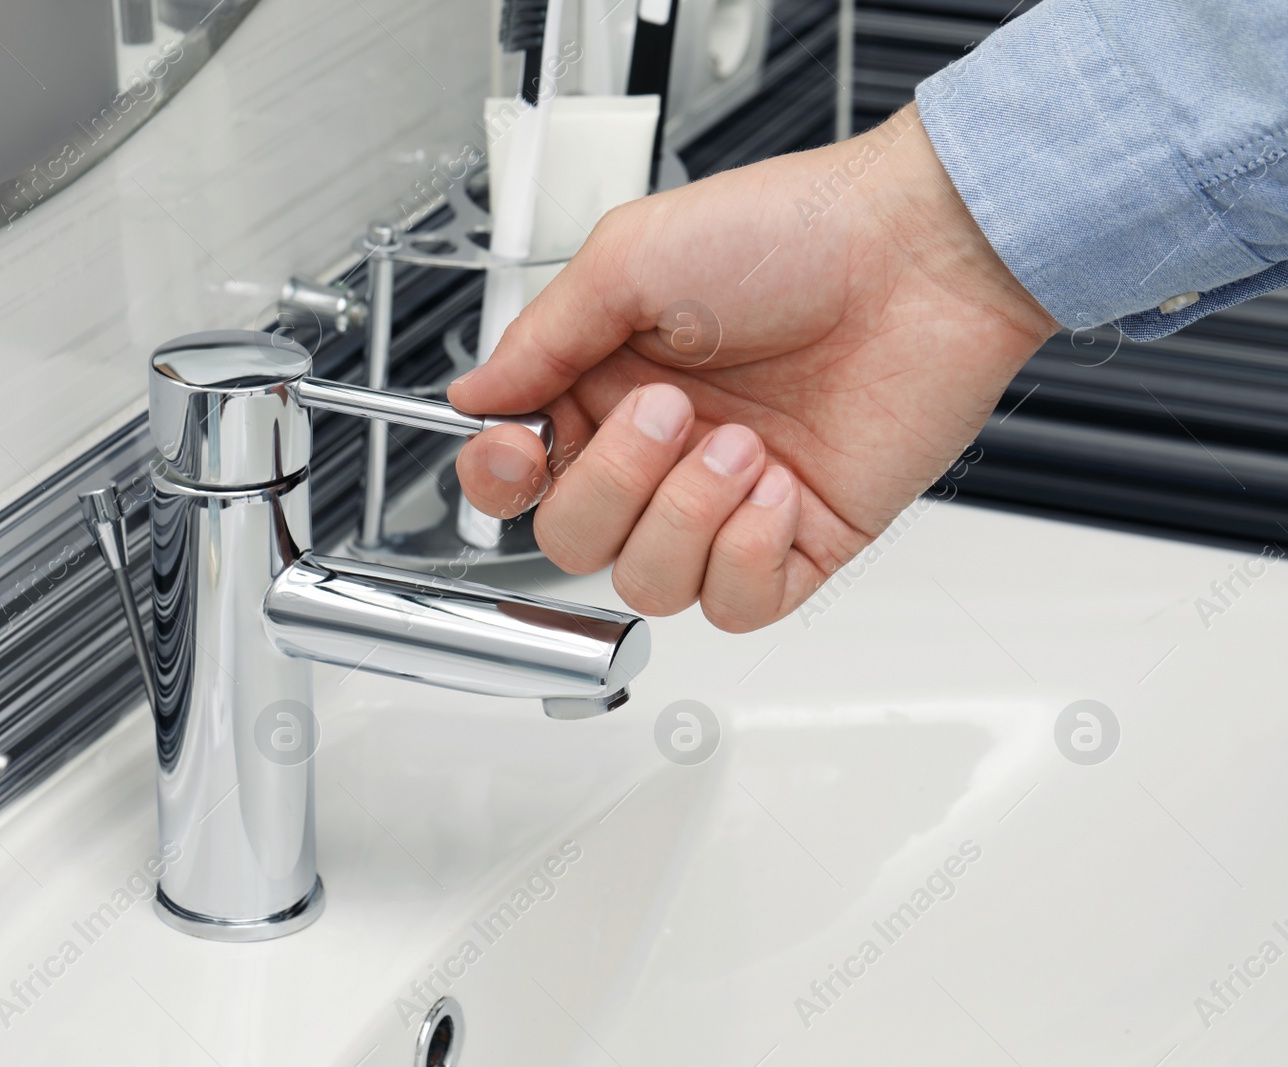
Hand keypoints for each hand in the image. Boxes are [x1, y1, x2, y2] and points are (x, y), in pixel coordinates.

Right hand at [449, 104, 1057, 632]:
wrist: (920, 255)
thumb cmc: (792, 233)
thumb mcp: (631, 258)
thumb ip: (541, 337)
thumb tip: (473, 397)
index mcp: (607, 388)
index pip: (520, 476)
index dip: (500, 481)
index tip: (518, 451)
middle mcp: (660, 455)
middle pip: (571, 543)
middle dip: (611, 486)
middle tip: (671, 411)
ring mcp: (726, 504)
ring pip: (647, 585)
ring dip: (685, 515)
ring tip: (742, 443)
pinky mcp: (798, 541)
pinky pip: (733, 606)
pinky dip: (743, 555)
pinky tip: (776, 487)